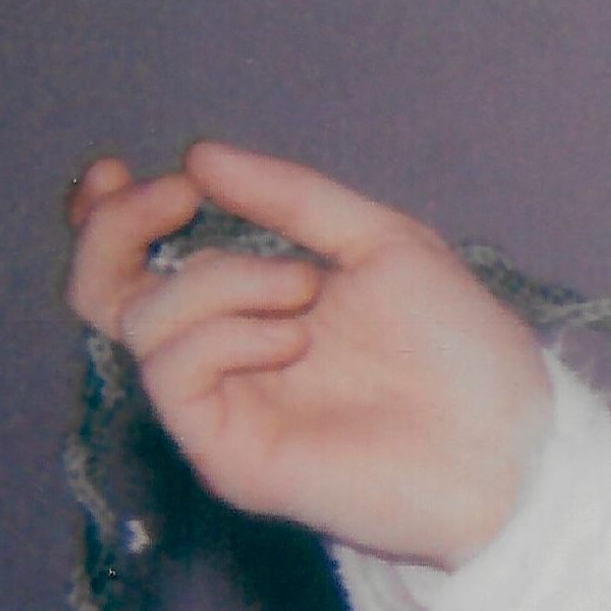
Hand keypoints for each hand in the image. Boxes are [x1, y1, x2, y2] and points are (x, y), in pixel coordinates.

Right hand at [65, 143, 551, 568]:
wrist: (508, 441)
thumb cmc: (462, 348)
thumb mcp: (383, 243)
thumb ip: (294, 199)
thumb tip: (200, 156)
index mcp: (253, 306)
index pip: (141, 264)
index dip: (108, 217)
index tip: (123, 171)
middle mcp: (224, 357)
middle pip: (102, 294)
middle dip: (116, 230)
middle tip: (177, 197)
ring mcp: (223, 408)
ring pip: (140, 323)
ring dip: (218, 280)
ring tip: (306, 288)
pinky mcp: (228, 454)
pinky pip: (172, 373)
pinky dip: (224, 334)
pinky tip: (293, 336)